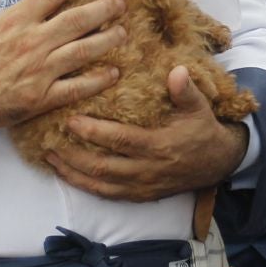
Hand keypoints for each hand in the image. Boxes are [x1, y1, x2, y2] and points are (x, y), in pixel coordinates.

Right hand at [0, 0, 126, 131]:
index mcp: (16, 20)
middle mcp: (33, 42)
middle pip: (76, 20)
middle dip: (103, 9)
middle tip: (122, 3)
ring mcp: (40, 70)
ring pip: (82, 51)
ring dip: (106, 40)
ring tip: (123, 32)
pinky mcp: (42, 96)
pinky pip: (76, 87)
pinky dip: (96, 80)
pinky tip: (113, 72)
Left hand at [48, 66, 249, 201]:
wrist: (217, 163)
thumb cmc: (202, 130)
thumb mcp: (199, 107)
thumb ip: (186, 90)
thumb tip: (177, 71)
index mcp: (158, 146)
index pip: (120, 140)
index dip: (93, 132)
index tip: (70, 120)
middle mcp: (146, 170)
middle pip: (101, 166)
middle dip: (72, 155)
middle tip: (48, 141)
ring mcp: (141, 186)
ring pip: (100, 184)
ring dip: (72, 173)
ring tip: (50, 157)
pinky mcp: (139, 195)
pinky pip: (106, 194)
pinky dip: (84, 185)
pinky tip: (67, 174)